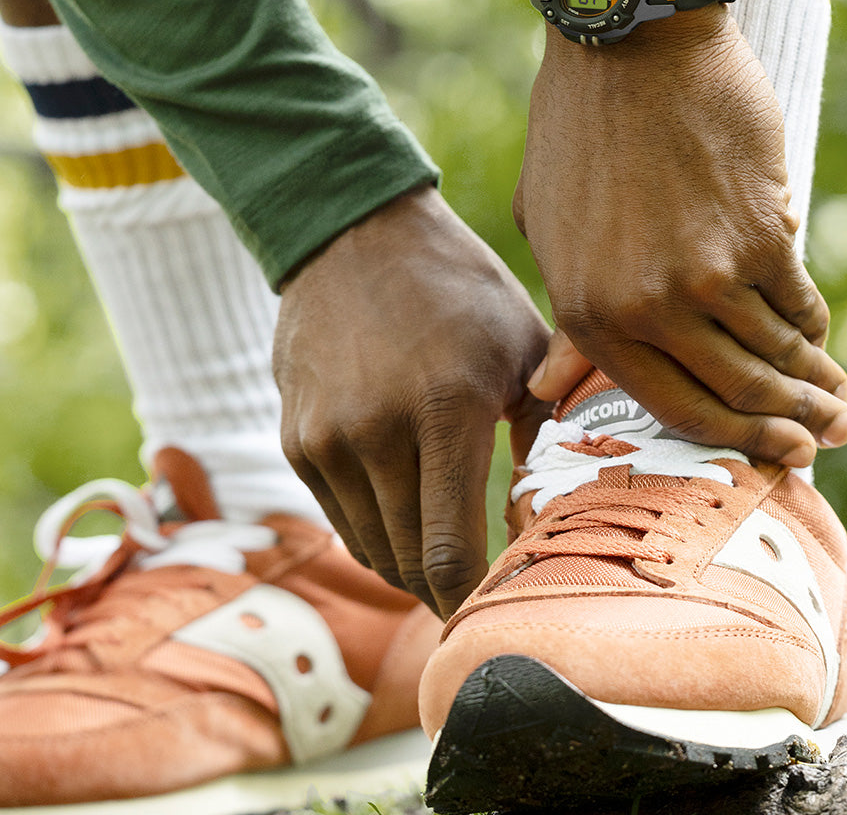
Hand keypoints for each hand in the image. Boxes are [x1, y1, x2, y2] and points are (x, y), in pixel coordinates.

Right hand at [274, 185, 551, 617]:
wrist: (354, 235)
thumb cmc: (457, 289)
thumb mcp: (522, 345)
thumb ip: (544, 431)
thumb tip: (548, 510)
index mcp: (445, 409)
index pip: (451, 553)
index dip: (471, 601)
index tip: (494, 612)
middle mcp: (376, 432)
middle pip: (410, 564)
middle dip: (447, 589)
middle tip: (479, 586)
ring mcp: (327, 439)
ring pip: (372, 549)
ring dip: (411, 563)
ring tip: (445, 550)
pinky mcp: (297, 440)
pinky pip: (341, 517)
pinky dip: (376, 529)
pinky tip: (405, 504)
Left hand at [515, 8, 846, 467]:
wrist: (629, 43)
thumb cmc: (579, 131)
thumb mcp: (549, 231)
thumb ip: (568, 318)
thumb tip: (546, 393)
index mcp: (588, 315)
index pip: (673, 407)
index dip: (731, 440)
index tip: (770, 454)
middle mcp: (646, 310)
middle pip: (737, 394)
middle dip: (792, 424)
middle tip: (830, 437)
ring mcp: (705, 275)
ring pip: (775, 353)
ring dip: (815, 382)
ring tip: (840, 399)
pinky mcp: (758, 233)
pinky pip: (799, 300)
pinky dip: (814, 323)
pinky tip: (822, 335)